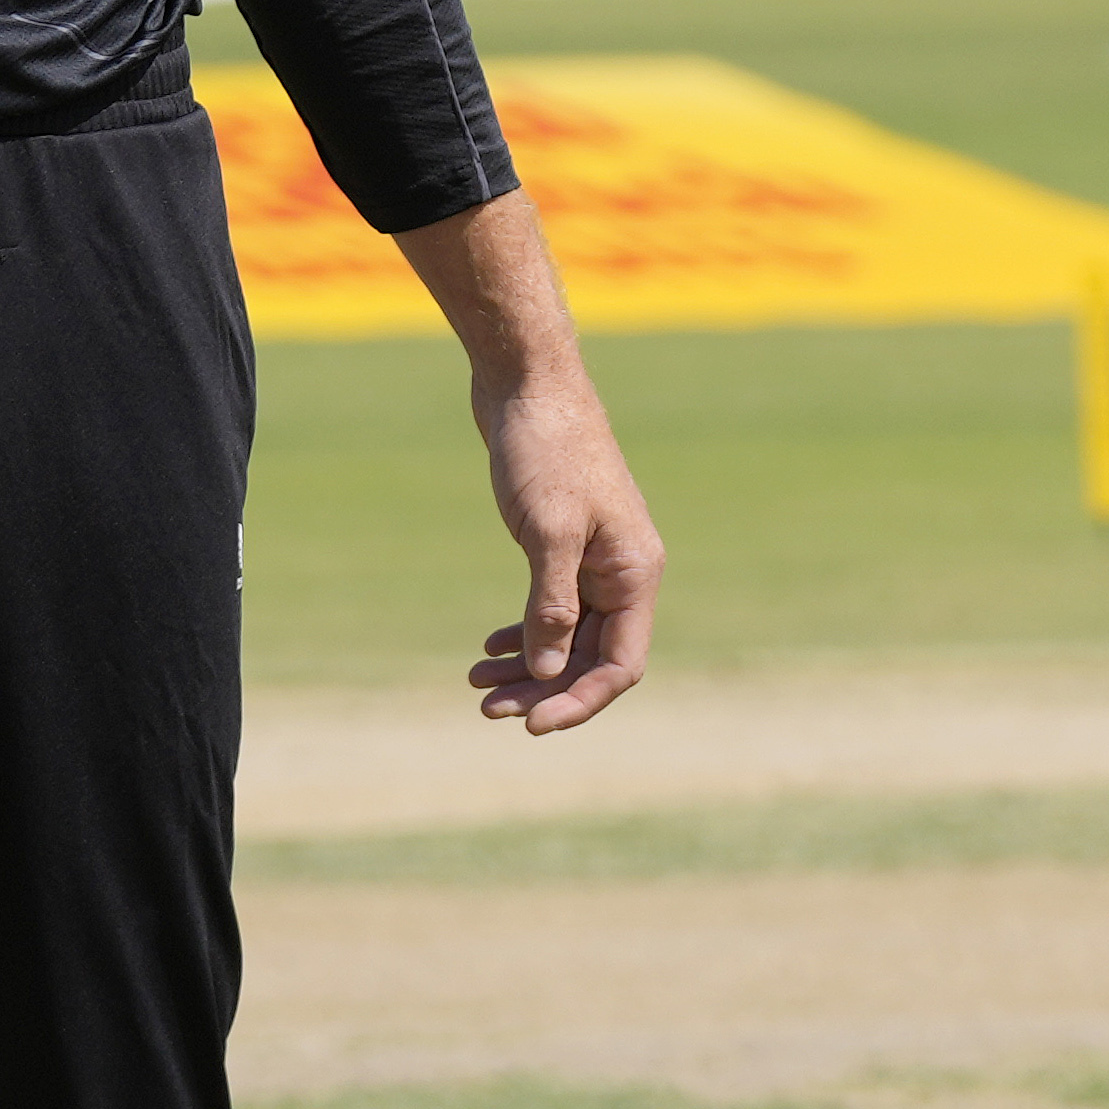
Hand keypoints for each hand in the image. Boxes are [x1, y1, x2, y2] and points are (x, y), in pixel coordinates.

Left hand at [469, 365, 663, 733]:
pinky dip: (524, 631)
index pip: (620, 664)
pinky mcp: (565, 544)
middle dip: (543, 688)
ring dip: (527, 666)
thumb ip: (552, 605)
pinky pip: (552, 606)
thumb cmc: (545, 450)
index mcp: (634, 572)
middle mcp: (623, 571)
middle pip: (591, 657)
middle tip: (486, 708)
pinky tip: (488, 644)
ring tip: (474, 681)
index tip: (529, 725)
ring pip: (567, 636)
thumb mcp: (548, 531)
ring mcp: (595, 558)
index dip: (579, 701)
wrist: (527, 383)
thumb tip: (548, 673)